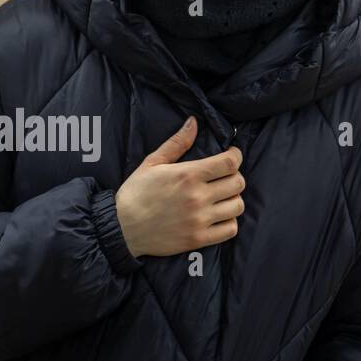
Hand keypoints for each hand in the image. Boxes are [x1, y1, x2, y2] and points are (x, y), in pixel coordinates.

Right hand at [114, 116, 244, 258]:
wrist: (121, 227)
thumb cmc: (136, 192)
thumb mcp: (152, 162)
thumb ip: (177, 142)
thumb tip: (194, 122)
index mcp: (188, 175)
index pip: (230, 162)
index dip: (235, 156)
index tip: (231, 156)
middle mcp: (197, 197)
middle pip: (238, 183)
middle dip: (234, 177)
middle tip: (224, 178)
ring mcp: (199, 219)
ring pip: (238, 206)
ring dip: (233, 199)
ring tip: (222, 198)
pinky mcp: (198, 239)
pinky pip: (230, 229)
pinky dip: (229, 221)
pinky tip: (218, 216)